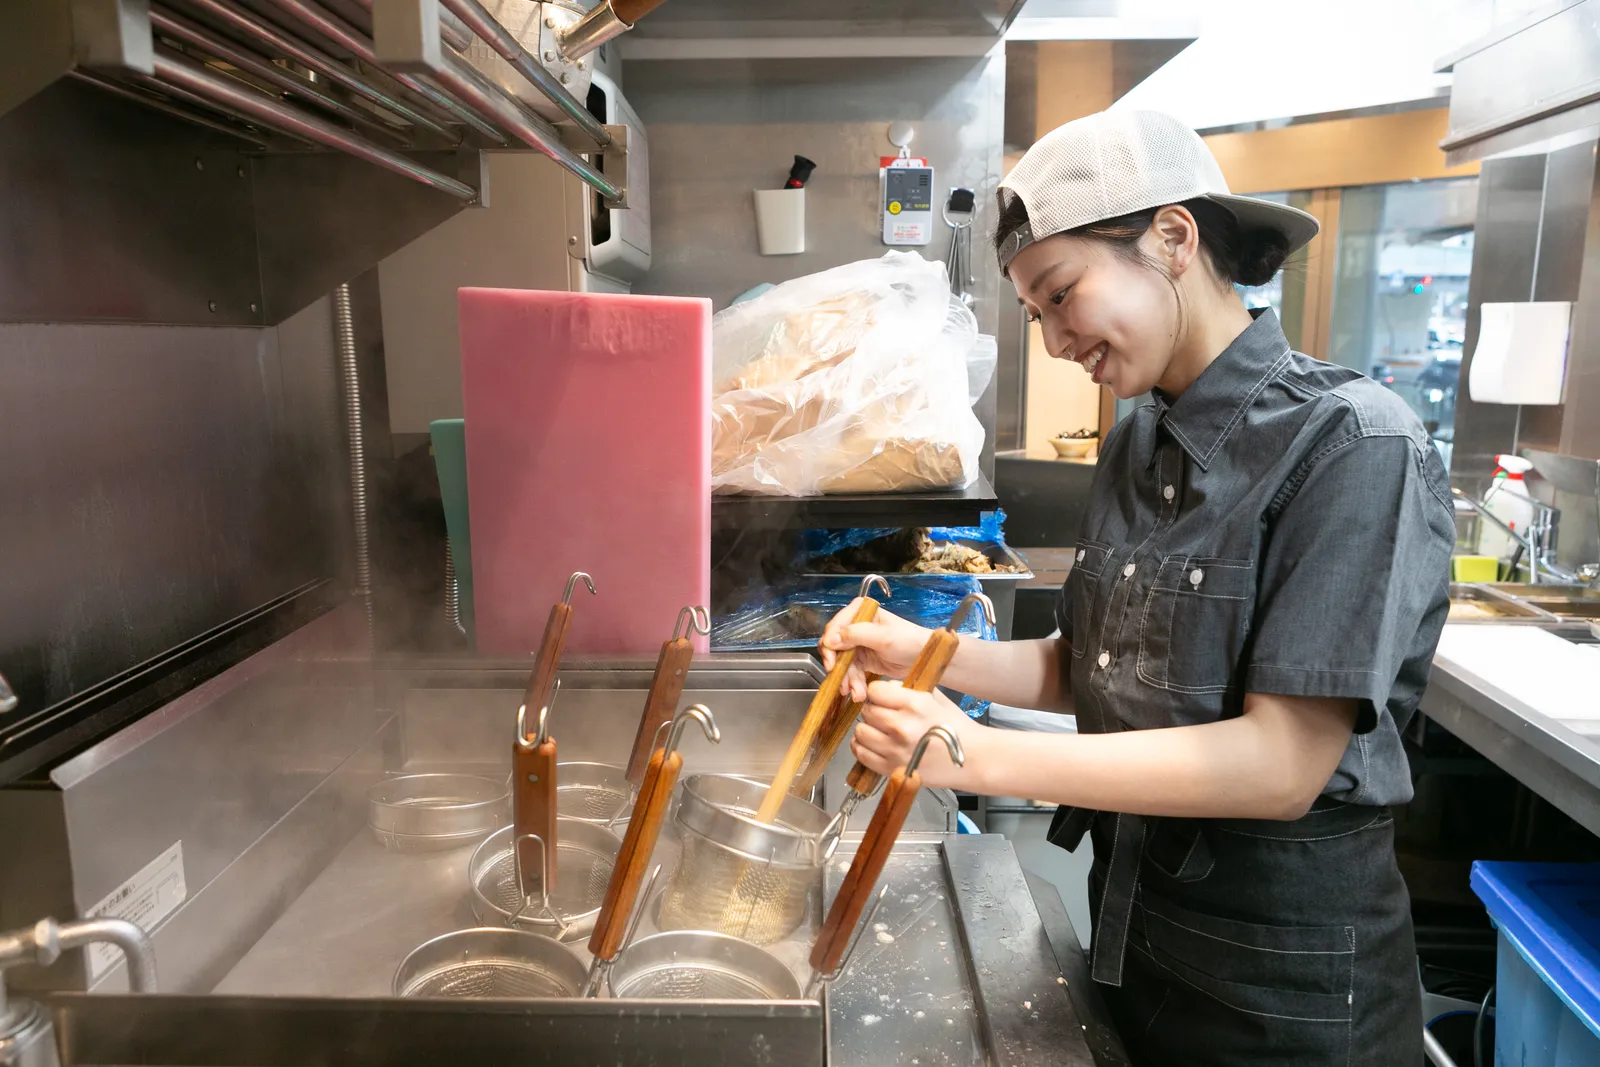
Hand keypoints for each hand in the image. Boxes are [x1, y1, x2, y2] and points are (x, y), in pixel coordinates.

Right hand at [819, 600, 932, 701]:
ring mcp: (858, 643)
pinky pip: (850, 671)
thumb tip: (831, 640)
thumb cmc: (909, 641)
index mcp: (861, 612)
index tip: (831, 661)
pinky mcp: (862, 659)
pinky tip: (858, 692)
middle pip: (834, 646)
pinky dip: (853, 683)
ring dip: (847, 679)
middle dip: (838, 667)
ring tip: (856, 693)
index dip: (830, 644)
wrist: (925, 659)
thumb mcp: (883, 637)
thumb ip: (856, 635)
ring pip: (841, 662)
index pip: (836, 626)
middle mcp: (856, 626)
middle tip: (840, 682)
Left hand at [849, 680, 978, 790]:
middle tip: (886, 717)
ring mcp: (894, 750)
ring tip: (880, 731)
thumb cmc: (956, 727)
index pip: (875, 691)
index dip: (879, 693)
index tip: (884, 698)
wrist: (974, 758)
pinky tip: (874, 744)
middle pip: (867, 711)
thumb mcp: (935, 698)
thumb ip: (908, 690)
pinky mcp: (892, 769)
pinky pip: (862, 754)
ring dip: (868, 730)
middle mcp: (901, 727)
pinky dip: (864, 748)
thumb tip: (885, 687)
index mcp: (914, 705)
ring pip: (860, 732)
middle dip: (875, 711)